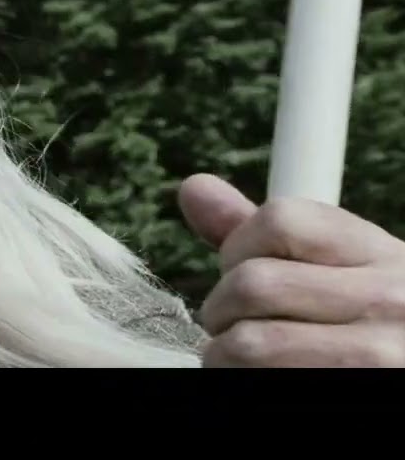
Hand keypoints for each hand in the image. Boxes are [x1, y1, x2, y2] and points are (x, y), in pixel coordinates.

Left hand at [179, 173, 404, 366]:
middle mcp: (387, 299)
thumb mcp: (345, 274)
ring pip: (249, 342)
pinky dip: (236, 380)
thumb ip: (268, 236)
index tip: (240, 275)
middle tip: (234, 328)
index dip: (237, 248)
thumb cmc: (374, 328)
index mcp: (382, 256)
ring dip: (225, 355)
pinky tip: (258, 381)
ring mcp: (376, 354)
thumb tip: (193, 187)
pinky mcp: (354, 389)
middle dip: (222, 310)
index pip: (279, 220)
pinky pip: (257, 379)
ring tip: (243, 360)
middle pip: (253, 283)